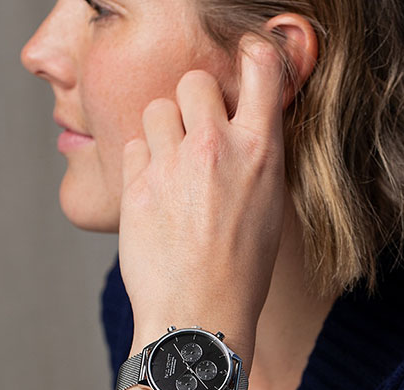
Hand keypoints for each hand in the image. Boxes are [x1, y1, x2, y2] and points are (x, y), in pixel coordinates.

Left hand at [118, 36, 286, 365]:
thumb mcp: (269, 209)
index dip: (252, 60)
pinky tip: (157, 194)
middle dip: (195, 102)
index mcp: (261, 153)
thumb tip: (239, 129)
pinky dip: (144, 162)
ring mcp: (173, 165)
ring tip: (174, 169)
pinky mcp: (137, 185)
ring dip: (166, 131)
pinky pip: (134, 146)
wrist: (201, 314)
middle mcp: (217, 149)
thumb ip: (255, 159)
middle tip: (198, 134)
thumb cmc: (242, 269)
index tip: (245, 69)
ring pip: (158, 109)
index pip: (261, 67)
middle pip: (195, 81)